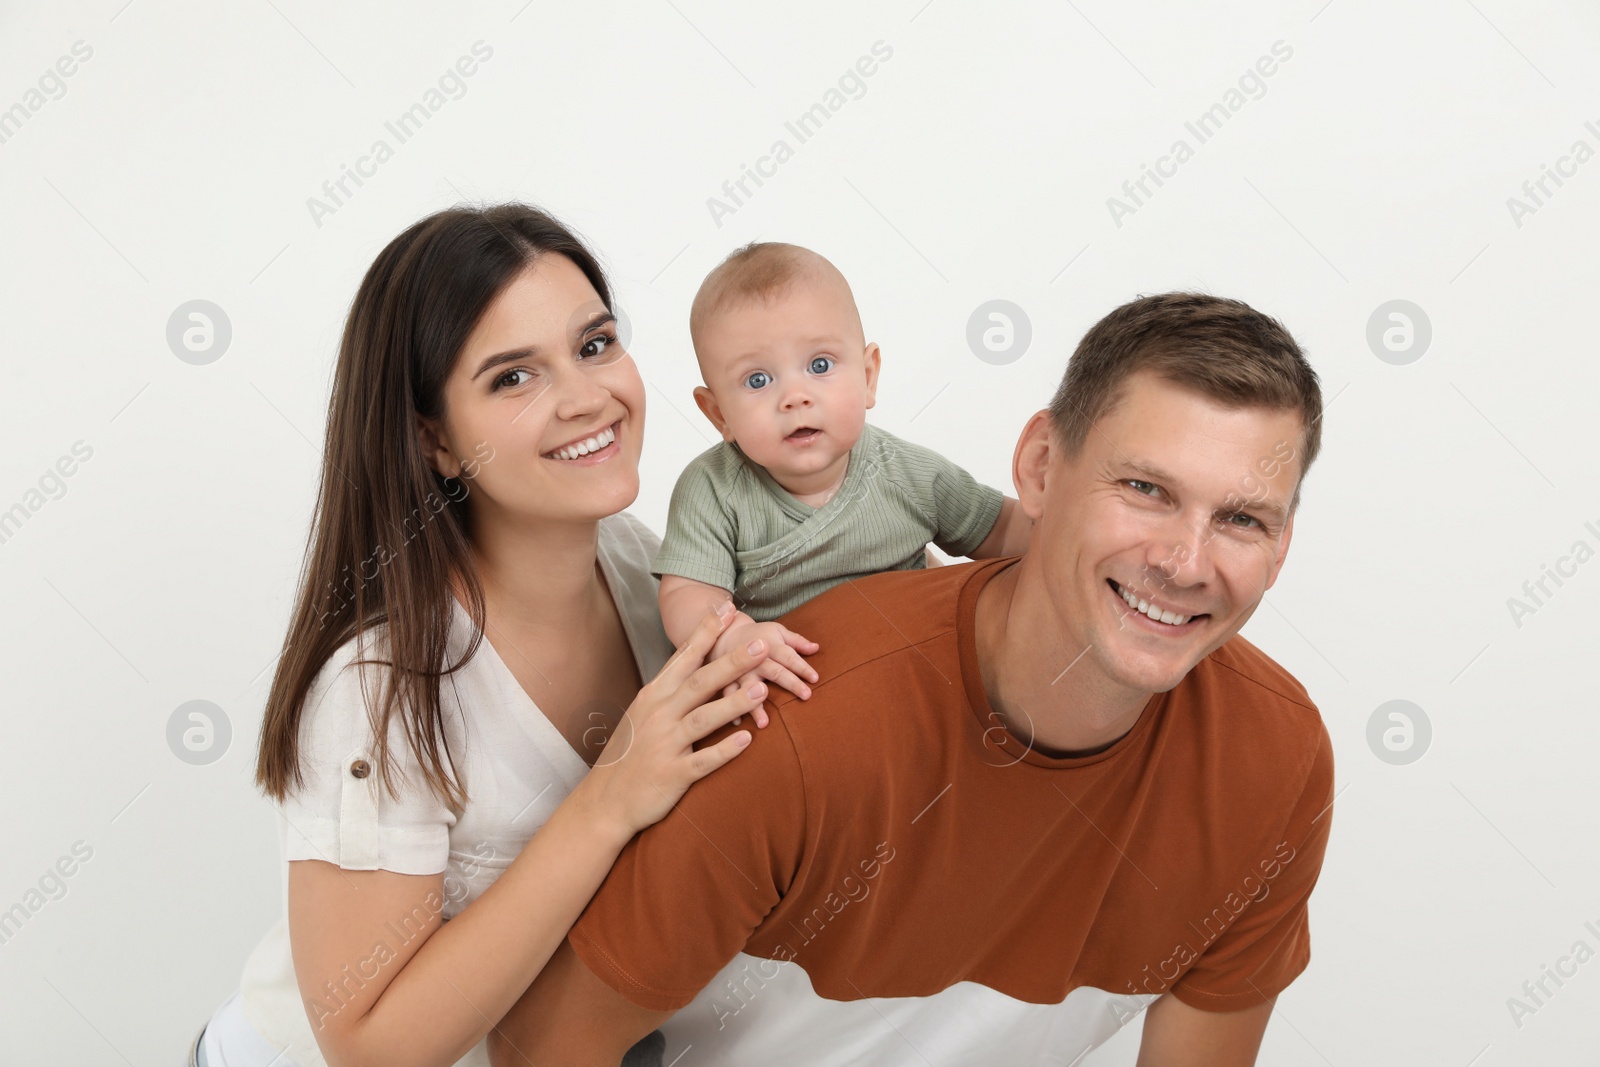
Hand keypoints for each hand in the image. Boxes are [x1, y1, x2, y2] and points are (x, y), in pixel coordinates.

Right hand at [575, 605, 773, 838]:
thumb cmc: (630, 752)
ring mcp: (665, 745)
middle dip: (731, 662)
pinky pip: (703, 761)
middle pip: (700, 682)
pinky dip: (724, 750)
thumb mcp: (645, 712)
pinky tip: (747, 740)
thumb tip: (699, 662)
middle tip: (761, 644)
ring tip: (761, 690)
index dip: (707, 633)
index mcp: (654, 695)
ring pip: (703, 719)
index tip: (727, 609)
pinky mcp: (673, 774)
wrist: (605, 799)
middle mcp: (660, 715)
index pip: (684, 657)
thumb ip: (671, 689)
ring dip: (733, 704)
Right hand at [713, 618, 819, 713]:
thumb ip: (797, 641)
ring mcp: (739, 672)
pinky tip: (738, 722)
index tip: (815, 679)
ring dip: (756, 705)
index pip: (789, 657)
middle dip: (790, 683)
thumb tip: (816, 648)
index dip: (802, 667)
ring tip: (764, 723)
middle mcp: (754, 660)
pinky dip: (731, 707)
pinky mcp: (727, 680)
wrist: (726, 635)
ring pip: (748, 687)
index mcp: (770, 646)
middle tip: (806, 696)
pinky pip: (728, 694)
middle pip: (775, 672)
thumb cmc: (759, 636)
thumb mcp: (778, 631)